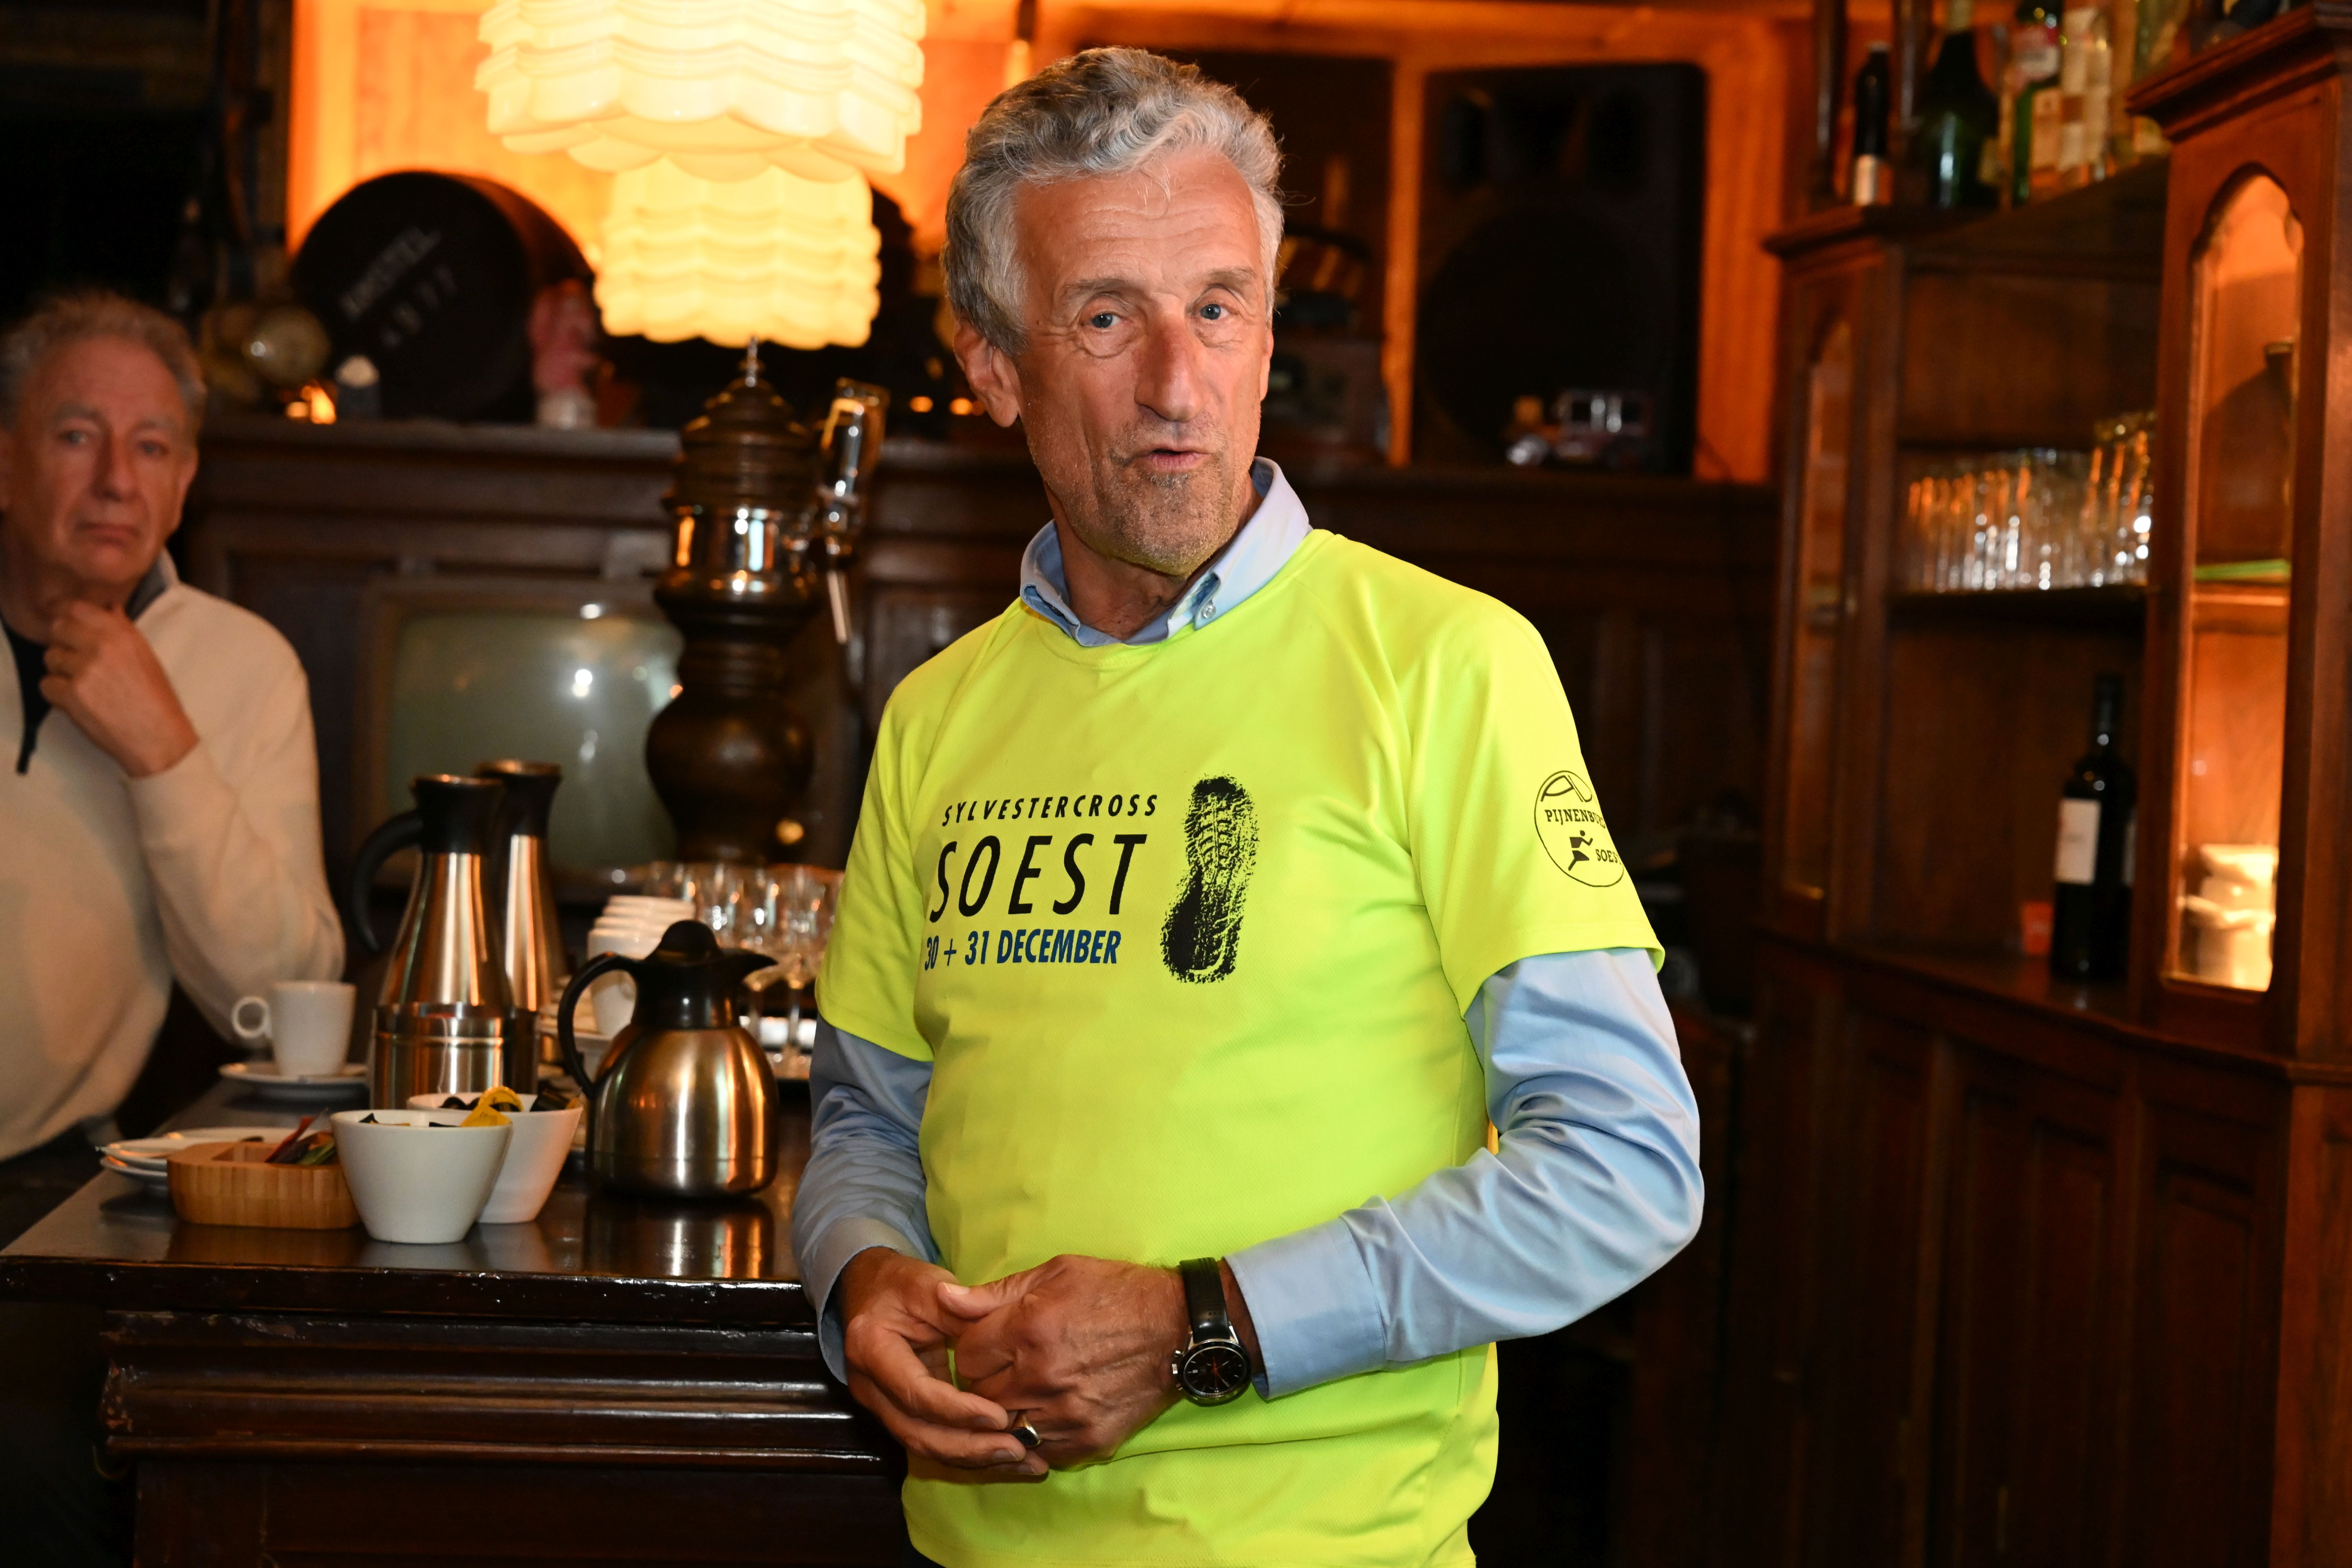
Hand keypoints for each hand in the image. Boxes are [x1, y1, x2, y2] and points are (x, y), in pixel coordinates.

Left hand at [40, 600, 195, 777]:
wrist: (159, 737)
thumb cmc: (156, 699)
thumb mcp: (146, 657)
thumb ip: (122, 630)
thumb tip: (107, 607)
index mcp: (123, 634)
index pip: (78, 608)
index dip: (65, 613)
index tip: (63, 621)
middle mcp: (102, 646)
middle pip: (58, 629)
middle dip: (62, 643)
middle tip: (74, 660)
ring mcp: (85, 670)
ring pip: (50, 658)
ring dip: (60, 671)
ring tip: (82, 686)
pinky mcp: (71, 694)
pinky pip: (46, 684)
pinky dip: (57, 694)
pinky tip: (78, 702)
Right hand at [837, 1247, 1033, 1472]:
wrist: (869, 1291)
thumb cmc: (900, 1284)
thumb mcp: (928, 1285)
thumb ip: (960, 1312)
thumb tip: (999, 1337)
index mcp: (871, 1349)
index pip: (916, 1393)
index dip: (958, 1410)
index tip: (1000, 1416)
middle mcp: (869, 1388)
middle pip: (918, 1433)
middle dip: (969, 1447)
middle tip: (1017, 1450)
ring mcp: (880, 1407)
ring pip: (925, 1446)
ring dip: (973, 1459)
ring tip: (1022, 1461)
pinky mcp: (898, 1415)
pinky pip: (932, 1441)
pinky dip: (968, 1452)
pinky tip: (1005, 1457)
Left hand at [937, 1254, 1191, 1468]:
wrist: (1179, 1328)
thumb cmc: (1116, 1292)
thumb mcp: (1057, 1273)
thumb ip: (996, 1292)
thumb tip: (942, 1297)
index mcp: (1028, 1330)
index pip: (964, 1356)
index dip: (973, 1347)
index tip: (990, 1341)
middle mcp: (1041, 1377)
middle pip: (978, 1395)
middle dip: (986, 1379)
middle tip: (1008, 1364)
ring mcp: (1064, 1414)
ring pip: (1004, 1427)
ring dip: (1008, 1409)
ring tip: (1028, 1387)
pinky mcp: (1087, 1440)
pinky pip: (1039, 1449)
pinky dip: (1038, 1432)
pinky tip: (1051, 1409)